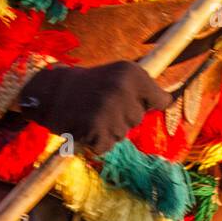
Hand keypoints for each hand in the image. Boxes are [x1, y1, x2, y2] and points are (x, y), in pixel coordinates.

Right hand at [17, 62, 170, 154]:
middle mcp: (124, 89)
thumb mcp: (119, 77)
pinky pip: (105, 147)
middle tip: (100, 104)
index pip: (161, 101)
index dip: (146, 105)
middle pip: (137, 120)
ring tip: (90, 114)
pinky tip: (84, 127)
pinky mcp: (97, 128)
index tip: (129, 100)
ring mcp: (110, 109)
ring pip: (121, 135)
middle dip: (121, 118)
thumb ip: (144, 90)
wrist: (50, 92)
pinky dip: (94, 143)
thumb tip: (171, 102)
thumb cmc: (87, 87)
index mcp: (133, 73)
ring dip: (107, 130)